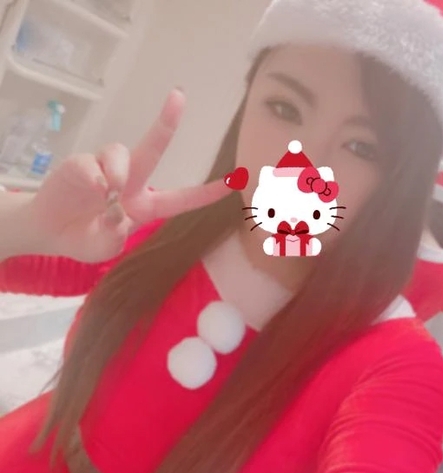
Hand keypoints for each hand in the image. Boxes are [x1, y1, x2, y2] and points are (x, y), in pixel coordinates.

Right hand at [27, 89, 230, 261]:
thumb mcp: (104, 249)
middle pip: (152, 150)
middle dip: (166, 124)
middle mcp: (130, 183)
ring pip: (121, 154)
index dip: (207, 192)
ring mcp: (104, 170)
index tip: (235, 180)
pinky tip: (90, 191)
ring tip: (107, 193)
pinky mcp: (78, 164)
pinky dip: (92, 178)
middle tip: (179, 96)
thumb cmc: (85, 238)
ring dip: (118, 170)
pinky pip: (90, 164)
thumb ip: (113, 238)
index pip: (181, 199)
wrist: (49, 232)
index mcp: (145, 206)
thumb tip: (116, 211)